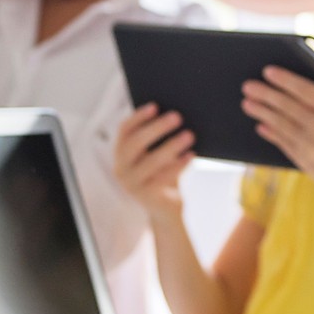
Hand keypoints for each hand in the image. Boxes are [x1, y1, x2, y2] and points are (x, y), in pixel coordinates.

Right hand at [112, 104, 194, 218]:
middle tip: (178, 116)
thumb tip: (176, 113)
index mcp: (121, 152)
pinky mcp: (146, 196)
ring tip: (190, 134)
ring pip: (151, 161)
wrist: (166, 208)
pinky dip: (178, 165)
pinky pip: (163, 177)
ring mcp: (131, 184)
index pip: (125, 129)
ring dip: (171, 146)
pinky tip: (191, 155)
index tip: (156, 105)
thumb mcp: (158, 154)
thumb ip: (160, 137)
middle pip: (135, 143)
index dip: (139, 116)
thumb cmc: (164, 173)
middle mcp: (121, 167)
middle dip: (157, 128)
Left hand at [243, 67, 313, 208]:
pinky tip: (260, 125)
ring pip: (280, 124)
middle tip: (247, 85)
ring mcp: (312, 146)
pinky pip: (283, 143)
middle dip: (265, 94)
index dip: (284, 79)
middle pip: (287, 105)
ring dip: (262, 112)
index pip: (304, 89)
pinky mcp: (305, 162)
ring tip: (247, 103)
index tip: (268, 70)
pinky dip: (271, 133)